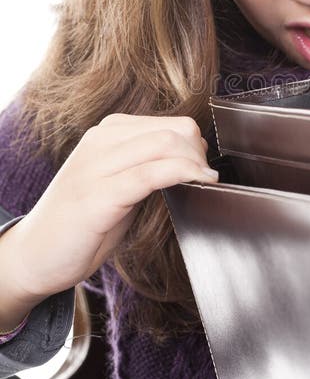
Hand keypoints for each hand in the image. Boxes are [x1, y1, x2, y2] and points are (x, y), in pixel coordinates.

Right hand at [5, 113, 218, 303]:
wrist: (34, 256)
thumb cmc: (81, 224)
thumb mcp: (118, 184)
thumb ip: (147, 166)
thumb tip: (193, 156)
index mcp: (107, 133)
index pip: (170, 123)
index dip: (196, 145)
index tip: (203, 169)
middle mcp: (100, 141)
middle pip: (173, 130)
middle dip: (200, 154)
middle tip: (206, 179)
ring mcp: (96, 166)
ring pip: (165, 145)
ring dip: (196, 164)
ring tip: (205, 183)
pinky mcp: (97, 195)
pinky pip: (151, 174)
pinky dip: (183, 174)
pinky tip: (199, 183)